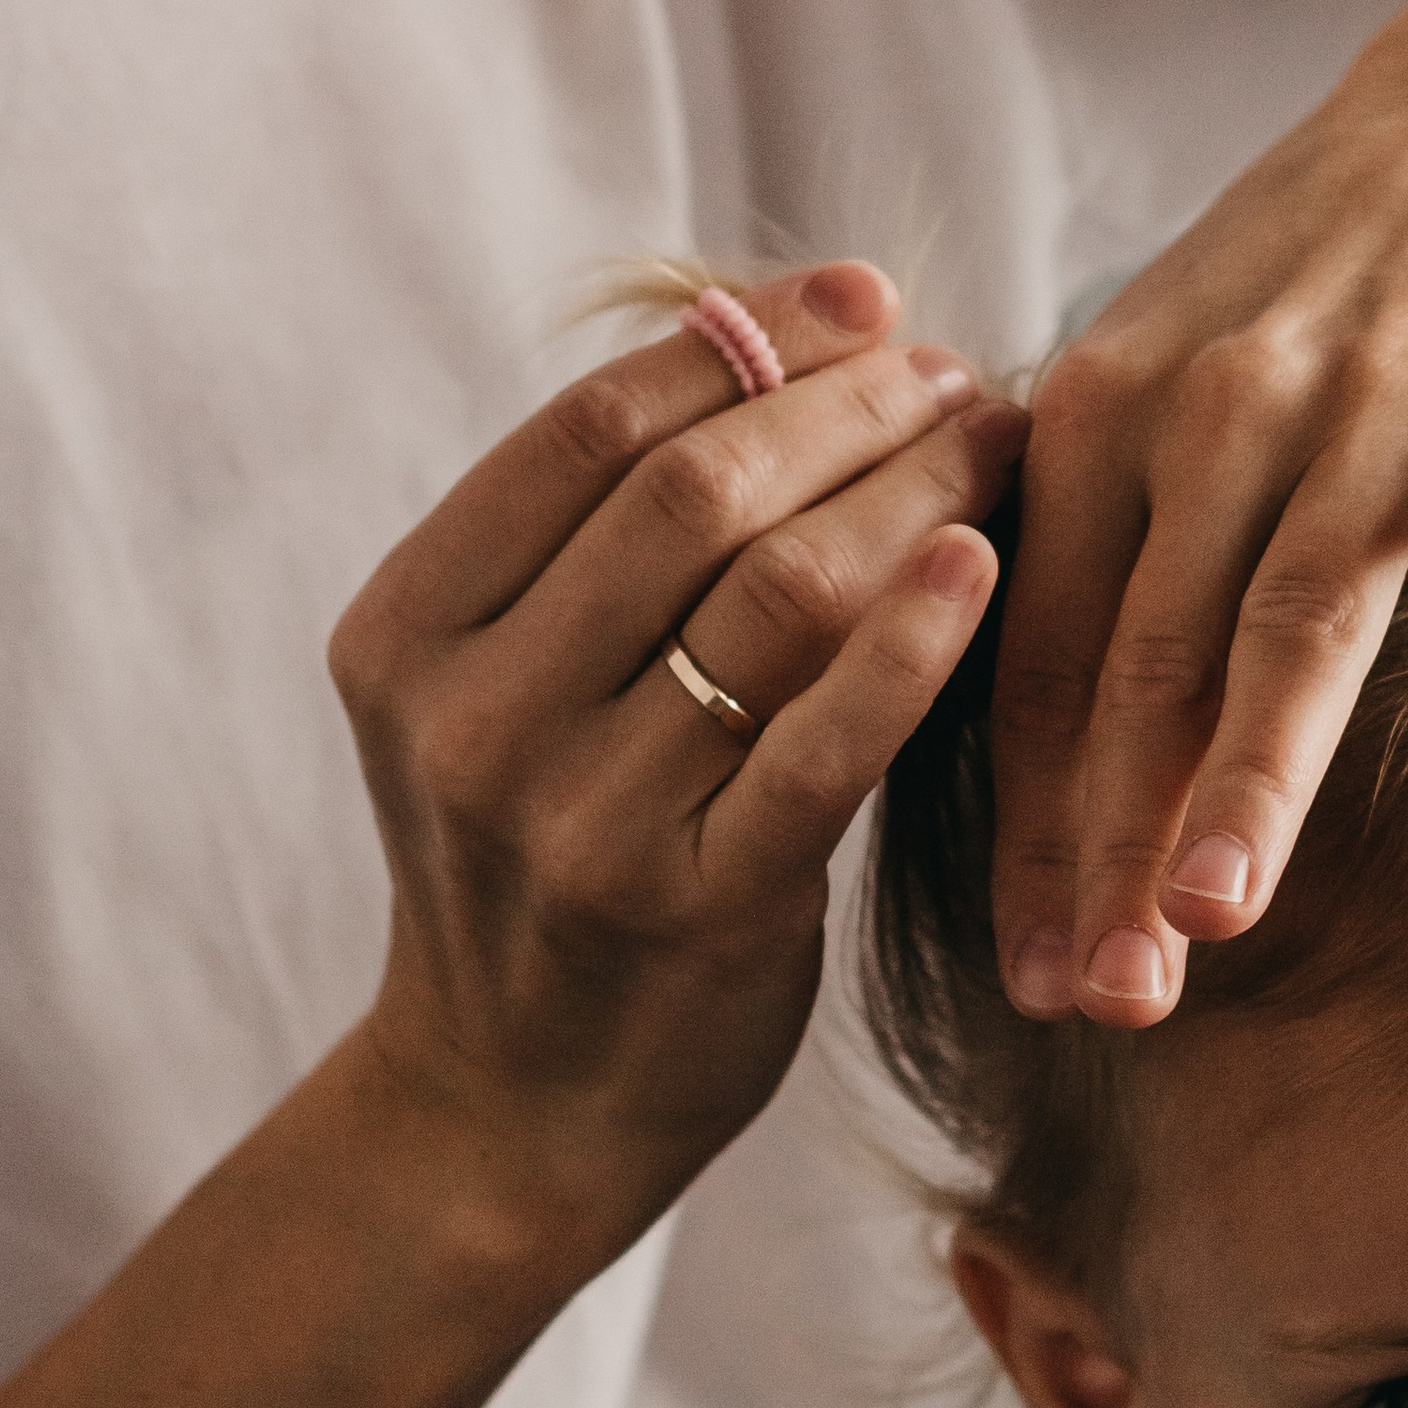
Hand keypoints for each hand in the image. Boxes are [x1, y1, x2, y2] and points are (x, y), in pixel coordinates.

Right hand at [331, 261, 1024, 1267]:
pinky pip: (824, 744)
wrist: (511, 1107)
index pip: (591, 429)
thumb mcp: (516, 689)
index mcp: (409, 630)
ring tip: (998, 446)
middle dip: (847, 408)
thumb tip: (810, 327)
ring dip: (909, 495)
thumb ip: (615, 540)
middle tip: (961, 375)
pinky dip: (913, 639)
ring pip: (771, 597)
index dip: (746, 342)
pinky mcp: (691, 911)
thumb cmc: (554, 858)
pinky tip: (983, 565)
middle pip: (689, 495)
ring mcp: (577, 821)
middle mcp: (472, 718)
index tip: (868, 301)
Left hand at [990, 0, 1407, 1024]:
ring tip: (1213, 908)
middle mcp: (1220, 414)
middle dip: (1117, 848)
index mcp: (1104, 422)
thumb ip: (1096, 559)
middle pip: (1154, 662)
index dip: (1035, 828)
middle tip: (1102, 1000)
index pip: (1052, 662)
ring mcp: (1375, 399)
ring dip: (1254, 761)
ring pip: (1300, 604)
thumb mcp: (1150, 383)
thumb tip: (1040, 782)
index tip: (1027, 975)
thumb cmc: (1302, 289)